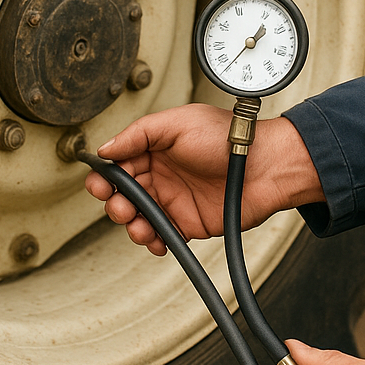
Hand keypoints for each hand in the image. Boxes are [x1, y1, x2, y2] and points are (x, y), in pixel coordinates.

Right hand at [84, 104, 322, 254]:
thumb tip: (106, 148)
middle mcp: (161, 175)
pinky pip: (161, 236)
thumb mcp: (177, 123)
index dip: (106, 176)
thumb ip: (139, 134)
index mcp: (154, 149)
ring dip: (131, 224)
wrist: (263, 166)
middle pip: (123, 194)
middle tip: (120, 206)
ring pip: (138, 218)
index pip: (118, 164)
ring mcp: (173, 200)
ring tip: (138, 225)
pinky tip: (154, 239)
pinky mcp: (187, 223)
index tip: (101, 184)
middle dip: (115, 203)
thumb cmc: (226, 138)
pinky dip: (153, 241)